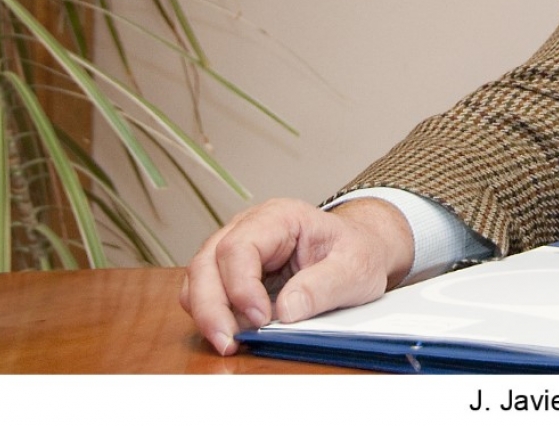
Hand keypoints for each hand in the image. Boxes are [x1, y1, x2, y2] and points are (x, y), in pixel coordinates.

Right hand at [180, 196, 414, 355]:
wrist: (360, 251)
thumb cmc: (357, 253)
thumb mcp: (355, 269)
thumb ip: (324, 287)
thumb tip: (285, 310)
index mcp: (281, 217)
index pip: (240, 246)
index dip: (242, 285)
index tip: (261, 318)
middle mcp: (250, 227)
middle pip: (207, 261)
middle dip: (211, 306)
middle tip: (228, 342)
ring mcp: (236, 247)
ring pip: (199, 277)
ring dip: (206, 313)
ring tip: (230, 342)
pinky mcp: (232, 271)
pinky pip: (205, 291)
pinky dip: (211, 314)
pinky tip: (233, 333)